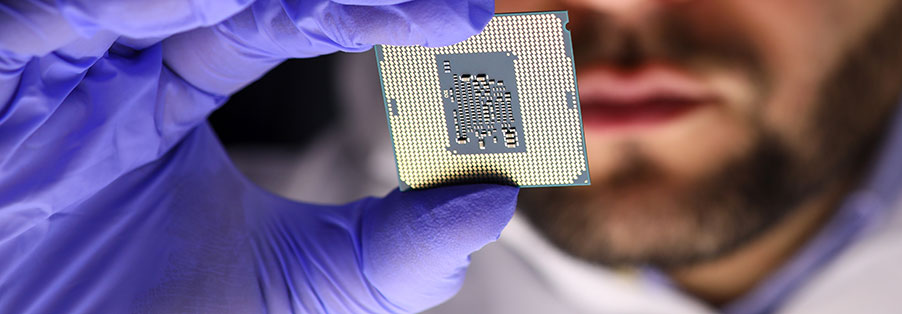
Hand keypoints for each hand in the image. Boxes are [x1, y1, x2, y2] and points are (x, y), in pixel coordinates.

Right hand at [0, 0, 514, 312]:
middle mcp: (104, 69)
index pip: (280, 20)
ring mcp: (38, 76)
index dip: (368, 11)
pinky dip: (104, 12)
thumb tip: (494, 201)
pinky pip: (33, 26)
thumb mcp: (298, 288)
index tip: (463, 14)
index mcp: (166, 92)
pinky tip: (203, 5)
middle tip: (432, 0)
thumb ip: (392, 253)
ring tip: (329, 4)